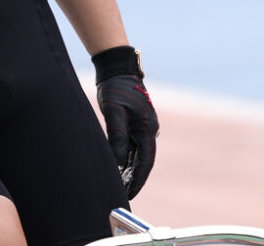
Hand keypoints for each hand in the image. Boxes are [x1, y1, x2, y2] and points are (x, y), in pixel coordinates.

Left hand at [92, 46, 157, 197]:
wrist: (117, 69)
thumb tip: (117, 163)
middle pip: (143, 161)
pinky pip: (131, 147)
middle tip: (122, 195)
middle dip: (134, 179)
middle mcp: (148, 129)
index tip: (129, 194)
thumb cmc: (116, 89)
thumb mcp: (115, 113)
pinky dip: (125, 159)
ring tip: (118, 186)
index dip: (137, 180)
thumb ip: (117, 138)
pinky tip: (116, 168)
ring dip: (129, 170)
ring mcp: (142, 127)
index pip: (145, 161)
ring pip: (137, 155)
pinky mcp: (134, 124)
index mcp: (148, 128)